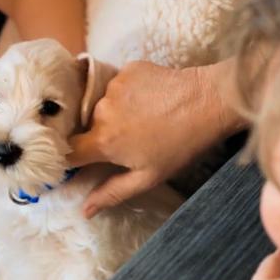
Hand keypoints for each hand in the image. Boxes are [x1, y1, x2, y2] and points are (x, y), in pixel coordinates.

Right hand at [68, 59, 243, 217]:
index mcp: (103, 141)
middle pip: (86, 127)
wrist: (210, 101)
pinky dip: (127, 94)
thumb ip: (112, 193)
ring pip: (102, 104)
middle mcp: (101, 111)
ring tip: (142, 118)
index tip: (80, 162)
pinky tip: (149, 100)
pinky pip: (117, 85)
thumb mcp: (148, 177)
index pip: (68, 151)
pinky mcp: (127, 69)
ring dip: (115, 113)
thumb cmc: (182, 145)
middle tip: (129, 140)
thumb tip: (85, 210)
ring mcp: (113, 85)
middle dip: (100, 135)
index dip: (71, 158)